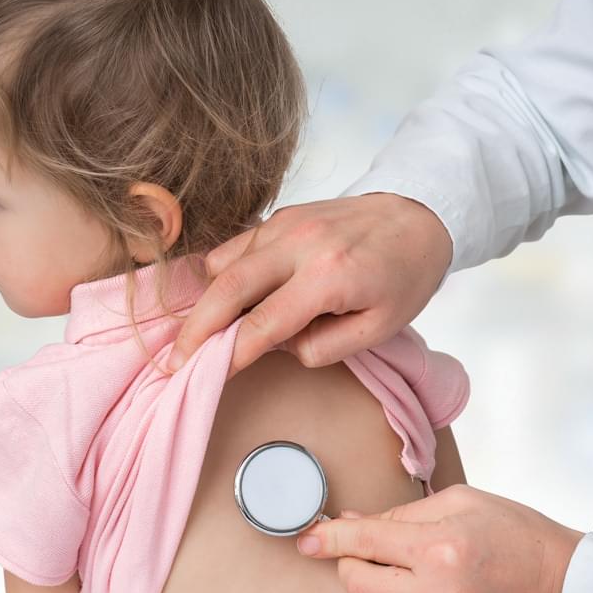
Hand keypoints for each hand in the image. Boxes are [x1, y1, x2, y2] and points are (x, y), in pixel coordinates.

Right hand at [166, 193, 452, 377]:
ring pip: (225, 263)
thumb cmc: (404, 276)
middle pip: (228, 287)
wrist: (419, 216)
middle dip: (196, 329)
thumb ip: (326, 346)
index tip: (206, 377)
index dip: (230, 354)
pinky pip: (237, 246)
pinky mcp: (282, 216)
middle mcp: (301, 244)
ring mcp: (287, 224)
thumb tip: (280, 347)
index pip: (264, 323)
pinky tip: (223, 300)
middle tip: (174, 361)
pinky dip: (222, 275)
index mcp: (330, 277)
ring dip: (205, 302)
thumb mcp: (380, 328)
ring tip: (195, 336)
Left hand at [296, 484, 584, 592]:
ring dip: (366, 592)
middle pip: (356, 585)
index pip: (364, 541)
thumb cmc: (521, 538)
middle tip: (362, 549)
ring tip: (391, 572)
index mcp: (441, 548)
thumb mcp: (464, 502)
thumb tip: (355, 522)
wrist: (564, 590)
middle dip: (348, 563)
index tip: (308, 536)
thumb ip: (403, 514)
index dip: (328, 537)